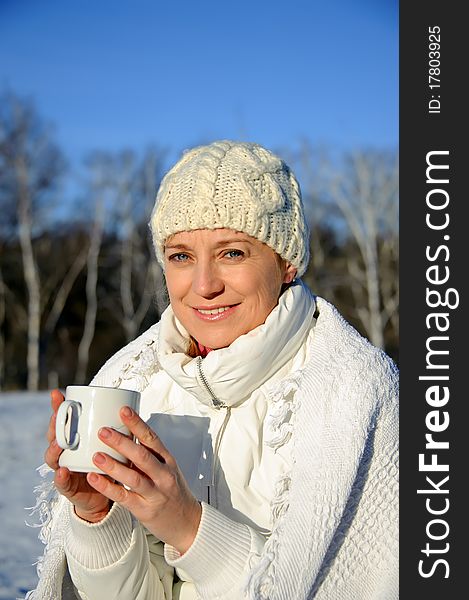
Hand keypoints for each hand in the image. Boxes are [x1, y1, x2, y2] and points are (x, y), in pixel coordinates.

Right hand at [44, 389, 110, 522]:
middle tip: (56, 416)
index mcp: (73, 440)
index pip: (62, 421)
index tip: (57, 394)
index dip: (58, 408)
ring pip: (53, 458)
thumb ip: (112, 430)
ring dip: (54, 450)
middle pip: (53, 437)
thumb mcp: (110, 445)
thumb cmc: (107, 465)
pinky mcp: (68, 488)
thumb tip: (125, 403)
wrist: (104, 497)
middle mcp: (65, 453)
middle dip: (53, 426)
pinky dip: (61, 478)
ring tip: (59, 444)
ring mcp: (64, 469)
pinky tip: (63, 472)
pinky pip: (62, 483)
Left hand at [85, 406, 201, 554]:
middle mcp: (163, 474)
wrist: (189, 523)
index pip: (152, 438)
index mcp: (167, 460)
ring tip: (96, 455)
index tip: (123, 410)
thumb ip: (149, 454)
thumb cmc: (174, 492)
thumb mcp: (167, 468)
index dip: (137, 424)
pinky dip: (108, 487)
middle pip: (142, 455)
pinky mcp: (145, 510)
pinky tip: (95, 479)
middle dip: (122, 442)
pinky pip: (124, 497)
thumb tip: (127, 433)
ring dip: (113, 465)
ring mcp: (155, 493)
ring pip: (133, 477)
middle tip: (103, 431)